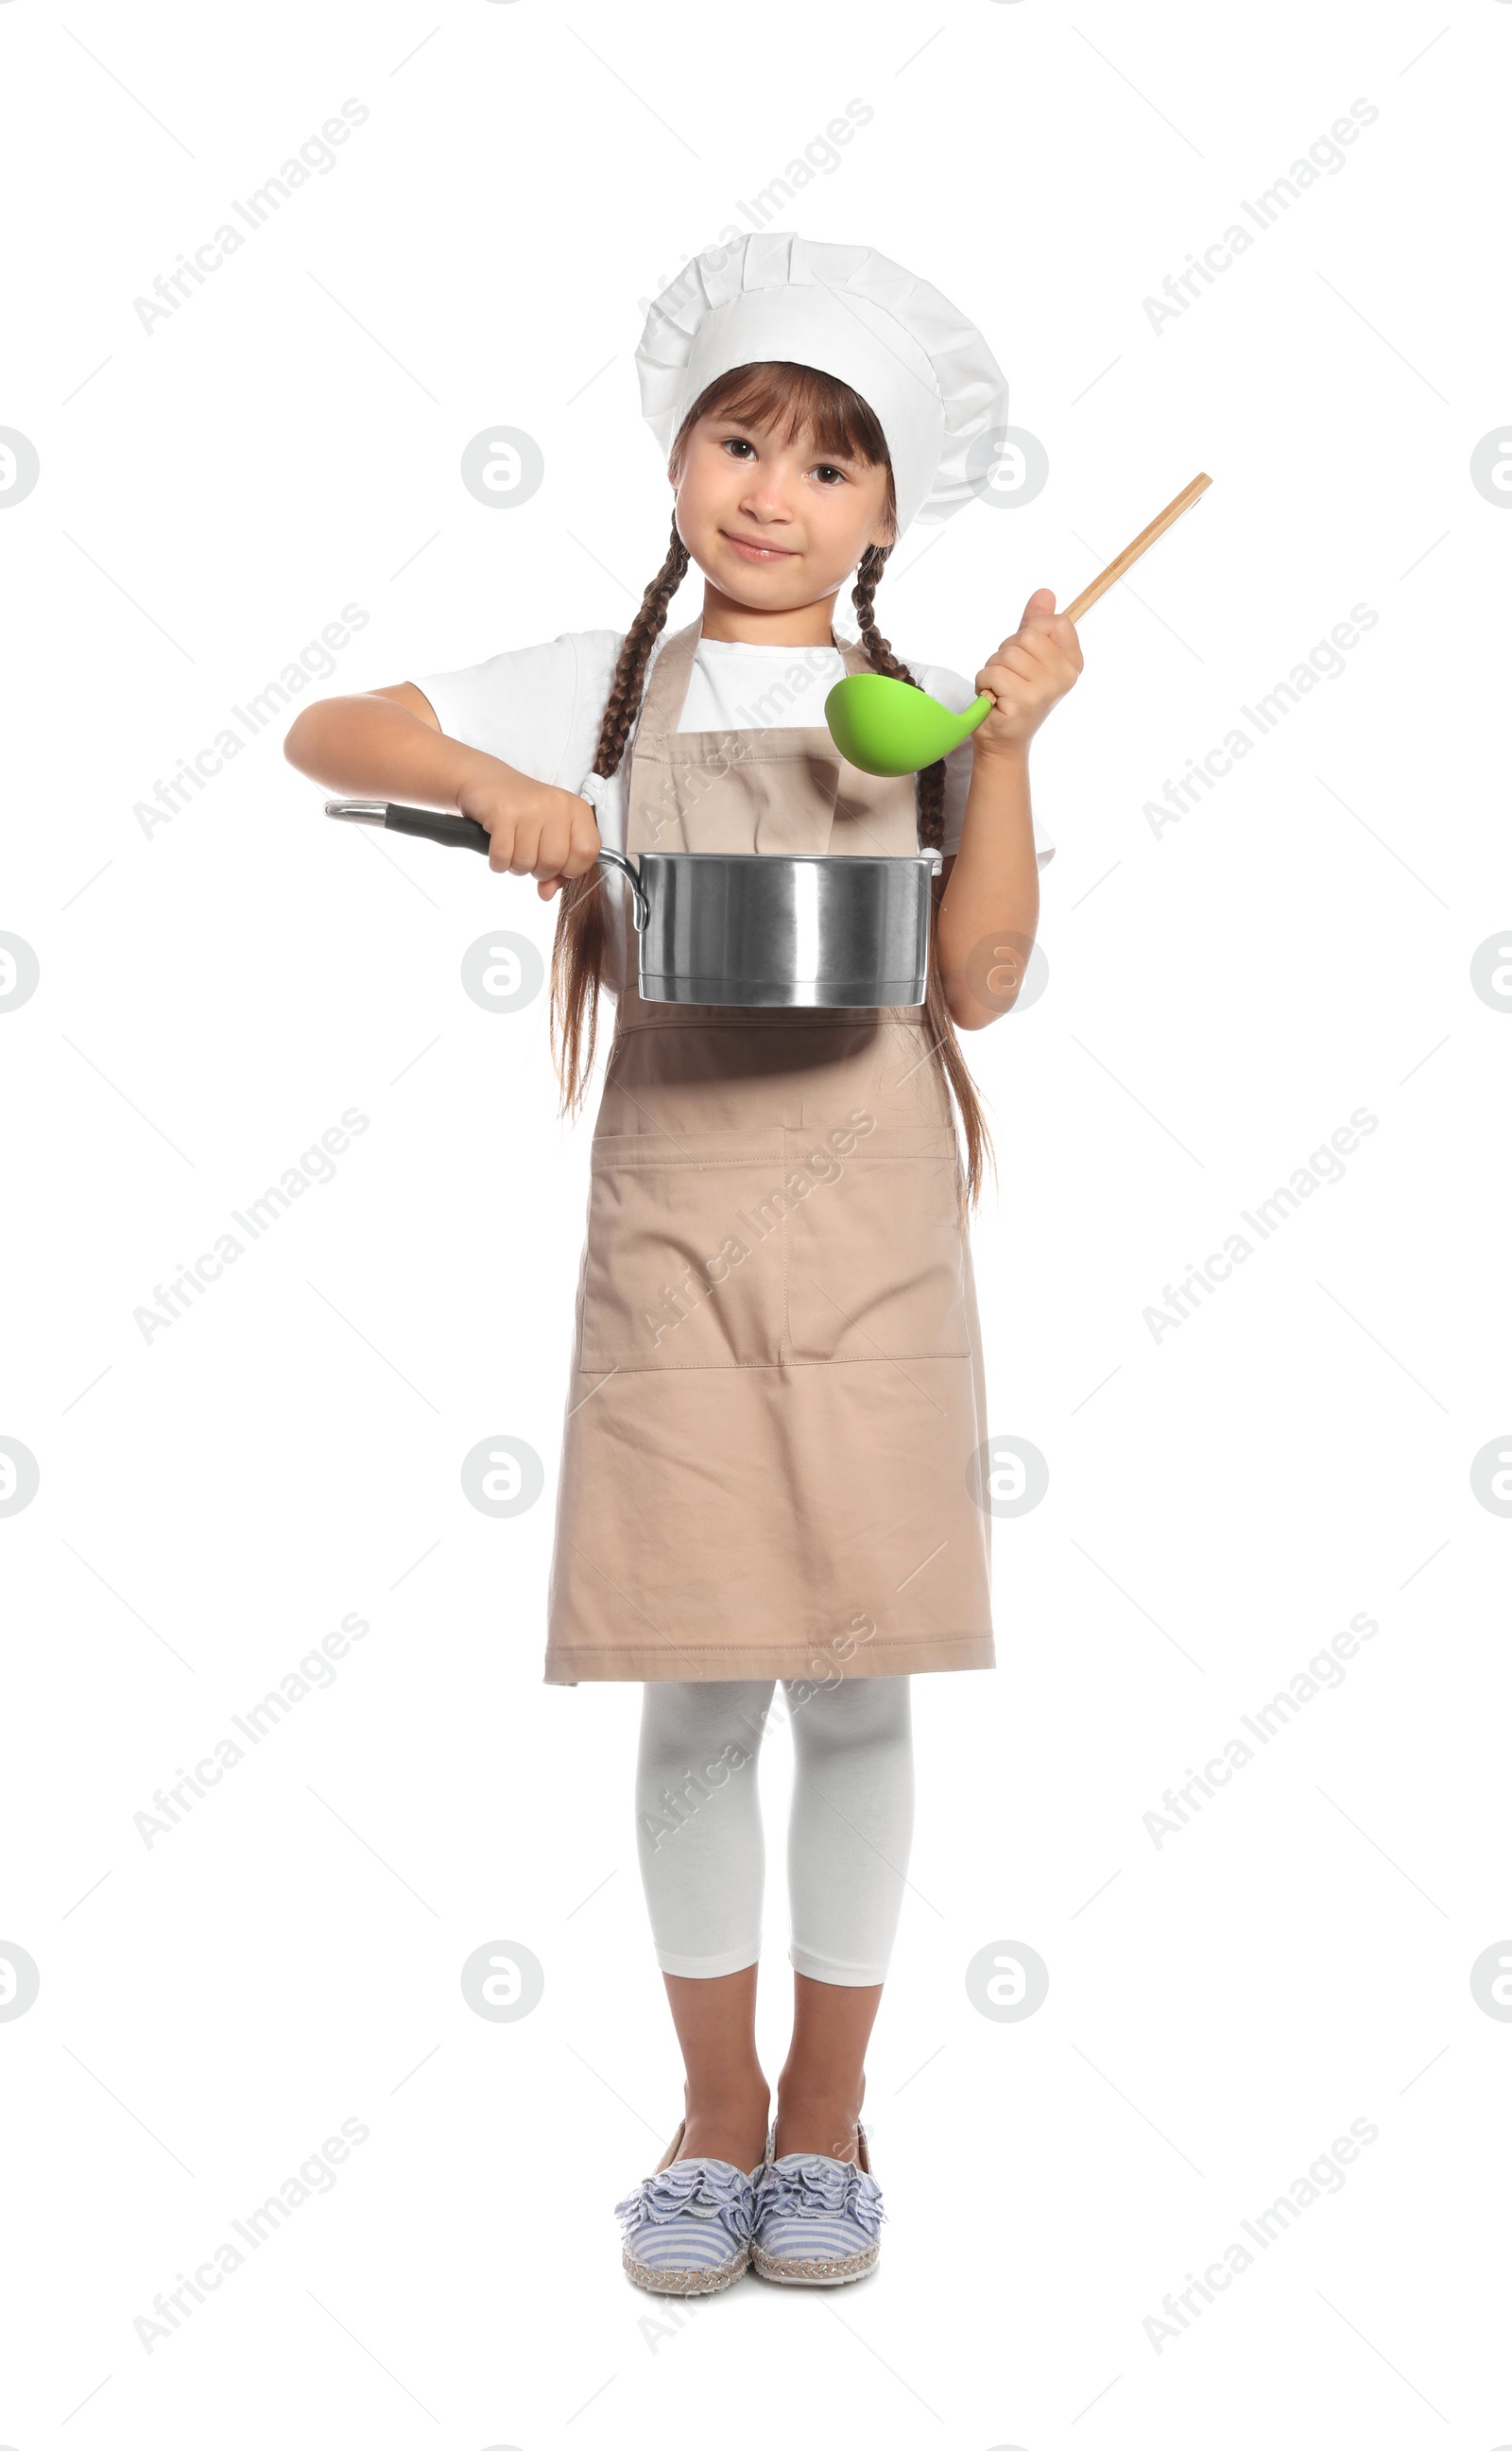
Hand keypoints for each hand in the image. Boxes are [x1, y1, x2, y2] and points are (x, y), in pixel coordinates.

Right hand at [456, 763, 600, 897]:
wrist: (486, 780)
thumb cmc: (523, 810)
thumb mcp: (550, 832)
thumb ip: (558, 867)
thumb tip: (547, 893)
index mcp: (576, 810)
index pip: (588, 853)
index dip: (572, 869)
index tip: (559, 866)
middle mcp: (557, 806)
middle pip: (555, 863)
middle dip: (539, 871)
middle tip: (529, 855)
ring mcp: (530, 808)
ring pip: (527, 863)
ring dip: (516, 865)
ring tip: (513, 845)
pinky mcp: (503, 813)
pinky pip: (503, 858)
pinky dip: (498, 862)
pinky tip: (499, 845)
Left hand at [972, 589, 1082, 756]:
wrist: (1004, 739)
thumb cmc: (1015, 695)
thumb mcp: (1028, 655)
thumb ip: (1036, 623)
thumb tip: (1045, 593)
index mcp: (1072, 662)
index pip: (1057, 622)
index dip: (1032, 629)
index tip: (1026, 652)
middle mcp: (1065, 676)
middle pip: (1027, 636)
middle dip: (1007, 652)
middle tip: (1009, 676)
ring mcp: (1047, 689)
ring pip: (1007, 655)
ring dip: (993, 669)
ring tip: (1000, 688)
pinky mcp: (1024, 701)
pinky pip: (993, 673)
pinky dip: (984, 683)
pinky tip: (993, 698)